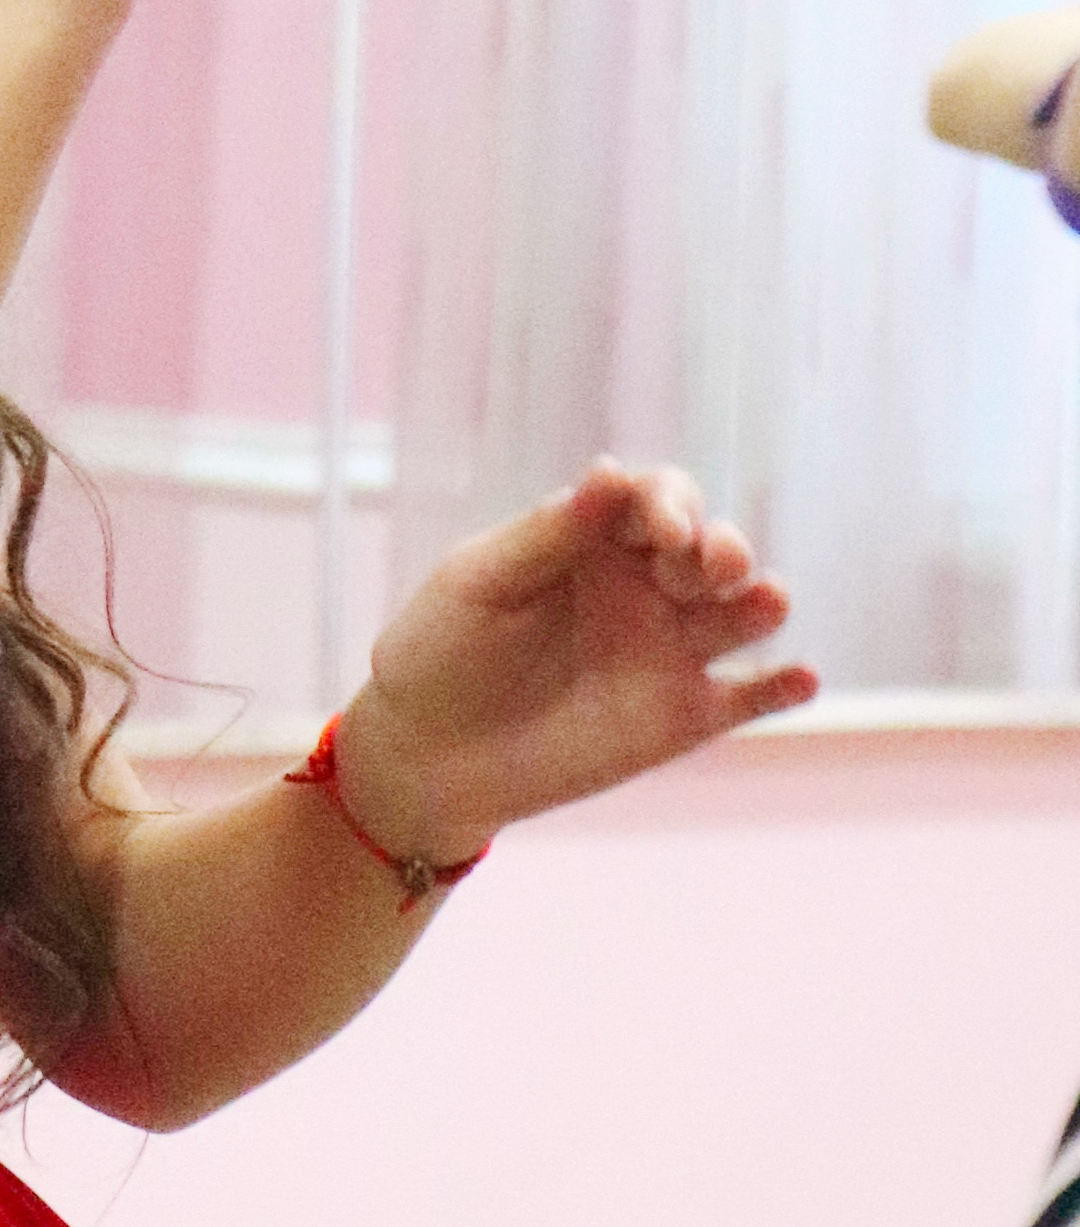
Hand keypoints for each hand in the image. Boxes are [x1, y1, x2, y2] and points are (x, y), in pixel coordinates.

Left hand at [335, 460, 817, 865]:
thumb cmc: (440, 653)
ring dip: (762, 601)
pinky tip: (800, 679)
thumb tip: (613, 471)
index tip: (662, 528)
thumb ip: (550, 535)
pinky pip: (748, 696)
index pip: (661, 499)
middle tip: (709, 565)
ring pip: (743, 613)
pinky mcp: (683, 715)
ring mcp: (671, 648)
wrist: (427, 755)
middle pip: (714, 548)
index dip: (672, 504)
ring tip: (762, 601)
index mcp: (599, 539)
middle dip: (722, 549)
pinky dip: (782, 687)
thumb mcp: (483, 583)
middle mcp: (648, 585)